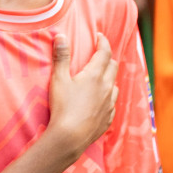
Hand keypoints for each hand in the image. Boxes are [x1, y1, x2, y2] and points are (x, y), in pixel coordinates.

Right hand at [45, 33, 116, 159]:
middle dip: (107, 57)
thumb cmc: (63, 106)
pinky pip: (112, 102)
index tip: (100, 36)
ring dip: (109, 77)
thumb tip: (61, 36)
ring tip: (101, 76)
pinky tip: (101, 99)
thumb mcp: (58, 79)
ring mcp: (109, 103)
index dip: (103, 42)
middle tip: (100, 54)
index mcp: (95, 75)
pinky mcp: (109, 117)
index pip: (104, 53)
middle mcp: (106, 87)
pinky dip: (108, 95)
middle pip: (113, 66)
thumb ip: (61, 57)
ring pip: (114, 84)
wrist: (70, 136)